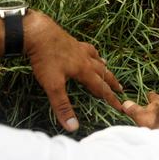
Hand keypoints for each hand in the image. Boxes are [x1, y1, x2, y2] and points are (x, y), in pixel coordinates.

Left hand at [23, 10, 123, 131]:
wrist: (37, 32)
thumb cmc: (45, 59)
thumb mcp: (53, 86)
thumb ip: (63, 106)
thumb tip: (73, 127)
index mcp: (83, 71)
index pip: (101, 88)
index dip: (111, 99)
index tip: (120, 107)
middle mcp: (85, 59)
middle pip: (102, 73)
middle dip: (111, 82)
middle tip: (120, 89)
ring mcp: (78, 48)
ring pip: (96, 59)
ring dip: (103, 67)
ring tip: (108, 68)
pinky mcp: (71, 41)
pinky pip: (87, 48)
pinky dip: (92, 52)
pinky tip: (90, 51)